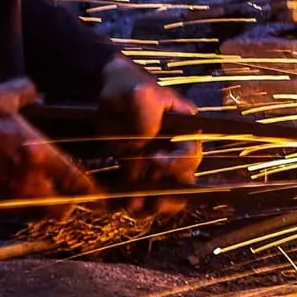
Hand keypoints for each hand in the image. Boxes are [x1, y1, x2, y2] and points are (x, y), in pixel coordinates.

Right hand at [0, 78, 102, 214]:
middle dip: (71, 204)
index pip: (76, 180)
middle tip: (72, 194)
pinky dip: (27, 209)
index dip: (91, 189)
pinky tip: (24, 194)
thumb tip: (36, 90)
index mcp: (38, 155)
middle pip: (63, 208)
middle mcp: (31, 181)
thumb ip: (24, 91)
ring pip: (42, 214)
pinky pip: (21, 214)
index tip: (99, 190)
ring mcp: (13, 196)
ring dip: (49, 208)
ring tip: (49, 195)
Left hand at [95, 56, 201, 213]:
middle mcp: (177, 147)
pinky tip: (126, 206)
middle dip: (167, 191)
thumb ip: (145, 116)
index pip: (190, 152)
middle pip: (183, 178)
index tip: (154, 162)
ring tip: (135, 208)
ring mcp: (159, 161)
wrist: (105, 93)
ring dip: (154, 202)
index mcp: (185, 127)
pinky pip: (145, 192)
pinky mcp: (140, 170)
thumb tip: (142, 144)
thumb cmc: (127, 88)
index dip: (176, 163)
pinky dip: (137, 202)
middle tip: (150, 200)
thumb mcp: (138, 94)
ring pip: (167, 190)